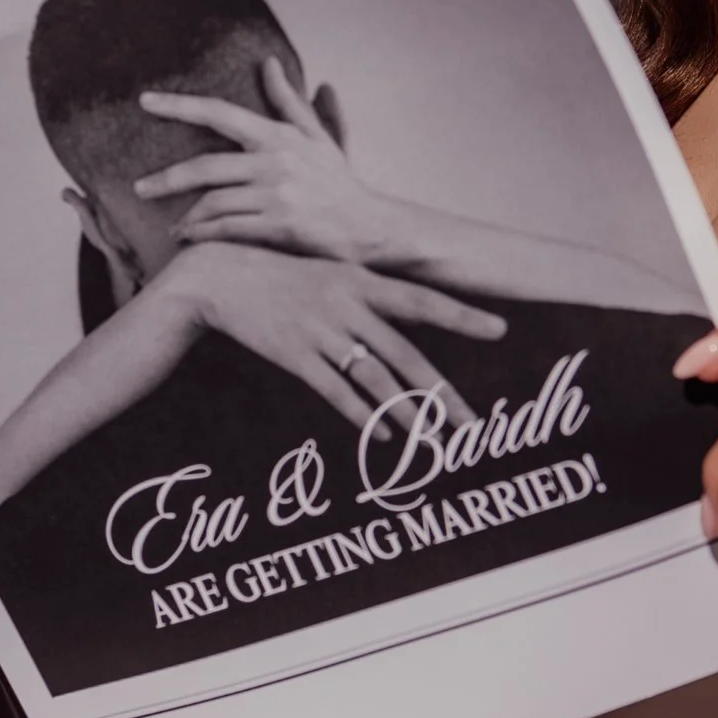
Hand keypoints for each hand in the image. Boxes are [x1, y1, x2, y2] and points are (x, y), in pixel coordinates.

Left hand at [135, 56, 406, 265]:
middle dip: (166, 179)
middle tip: (139, 188)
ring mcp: (278, 195)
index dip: (180, 106)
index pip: (220, 112)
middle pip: (205, 166)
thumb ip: (288, 101)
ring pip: (214, 202)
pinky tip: (192, 240)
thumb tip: (269, 62)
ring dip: (187, 217)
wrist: (370, 228)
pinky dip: (205, 235)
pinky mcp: (280, 226)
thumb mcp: (317, 136)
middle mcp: (276, 162)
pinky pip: (228, 229)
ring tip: (173, 227)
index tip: (145, 101)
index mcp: (279, 136)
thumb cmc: (339, 182)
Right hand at [154, 239, 504, 432]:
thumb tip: (412, 315)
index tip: (500, 329)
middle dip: (442, 394)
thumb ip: (370, 295)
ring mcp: (320, 330)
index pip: (423, 300)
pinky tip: (381, 436)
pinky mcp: (293, 355)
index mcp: (360, 279)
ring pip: (375, 379)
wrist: (218, 276)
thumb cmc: (281, 276)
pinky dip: (359, 414)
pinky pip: (334, 390)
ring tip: (434, 444)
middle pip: (407, 354)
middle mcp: (346, 304)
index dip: (462, 316)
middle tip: (473, 424)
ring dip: (407, 416)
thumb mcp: (330, 273)